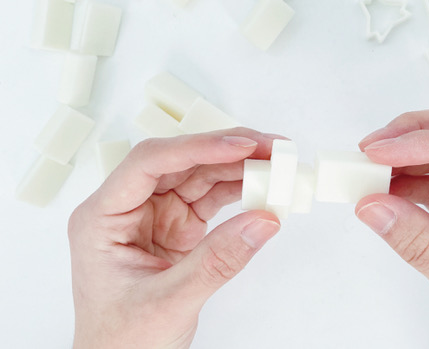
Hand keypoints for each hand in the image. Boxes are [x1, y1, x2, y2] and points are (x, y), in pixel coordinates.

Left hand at [68, 129, 280, 348]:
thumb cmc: (121, 341)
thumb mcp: (168, 303)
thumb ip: (217, 262)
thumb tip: (263, 221)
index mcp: (104, 216)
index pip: (149, 163)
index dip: (197, 147)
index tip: (240, 146)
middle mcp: (130, 206)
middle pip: (182, 161)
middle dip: (228, 150)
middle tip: (271, 148)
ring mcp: (156, 214)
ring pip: (202, 174)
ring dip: (241, 166)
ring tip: (278, 165)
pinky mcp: (179, 225)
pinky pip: (214, 197)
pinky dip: (241, 192)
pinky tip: (264, 189)